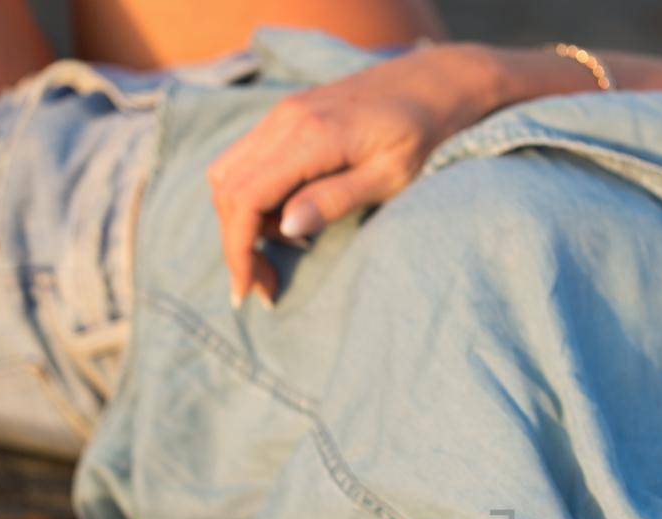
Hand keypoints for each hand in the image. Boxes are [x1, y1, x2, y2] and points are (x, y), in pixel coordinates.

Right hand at [206, 42, 502, 306]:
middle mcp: (285, 119)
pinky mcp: (287, 116)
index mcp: (310, 135)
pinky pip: (248, 160)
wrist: (435, 83)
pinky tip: (289, 220)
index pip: (244, 197)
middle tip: (266, 286)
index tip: (246, 292)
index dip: (237, 248)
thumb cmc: (424, 134)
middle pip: (227, 188)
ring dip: (242, 220)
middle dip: (237, 243)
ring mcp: (282, 113)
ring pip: (229, 173)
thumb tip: (285, 229)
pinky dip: (254, 197)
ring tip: (283, 253)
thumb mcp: (391, 177)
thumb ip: (335, 200)